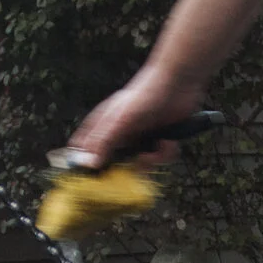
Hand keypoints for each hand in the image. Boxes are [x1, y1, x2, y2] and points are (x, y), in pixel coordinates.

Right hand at [68, 68, 204, 170]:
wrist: (178, 83)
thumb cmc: (144, 94)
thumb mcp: (120, 120)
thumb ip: (103, 142)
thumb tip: (87, 164)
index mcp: (104, 127)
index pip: (84, 149)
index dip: (85, 165)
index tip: (90, 180)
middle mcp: (120, 134)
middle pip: (115, 164)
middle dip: (127, 169)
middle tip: (135, 165)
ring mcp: (139, 138)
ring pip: (139, 165)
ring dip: (151, 160)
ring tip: (156, 148)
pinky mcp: (159, 141)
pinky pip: (159, 159)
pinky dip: (166, 153)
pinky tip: (168, 141)